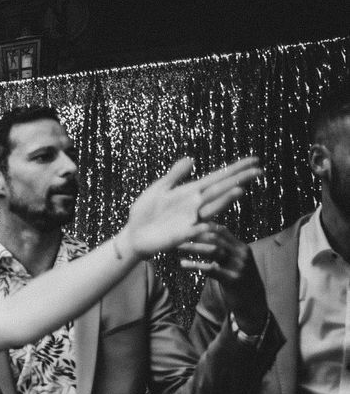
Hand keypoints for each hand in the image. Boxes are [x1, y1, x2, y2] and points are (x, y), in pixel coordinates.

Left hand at [121, 156, 260, 257]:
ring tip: (240, 189)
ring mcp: (190, 220)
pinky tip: (211, 224)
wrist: (133, 234)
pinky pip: (194, 231)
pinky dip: (202, 227)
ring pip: (212, 208)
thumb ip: (175, 175)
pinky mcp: (180, 234)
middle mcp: (195, 205)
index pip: (217, 178)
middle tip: (259, 171)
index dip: (235, 169)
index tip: (254, 160)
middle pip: (220, 190)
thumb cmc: (146, 213)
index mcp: (190, 192)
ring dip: (225, 200)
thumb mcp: (159, 189)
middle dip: (238, 180)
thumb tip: (191, 158)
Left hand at [179, 224, 268, 334]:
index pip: (222, 231)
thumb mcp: (236, 263)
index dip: (204, 226)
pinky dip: (194, 265)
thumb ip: (225, 251)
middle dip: (195, 235)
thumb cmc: (240, 281)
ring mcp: (237, 266)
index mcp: (241, 247)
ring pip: (212, 250)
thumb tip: (207, 239)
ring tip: (177, 246)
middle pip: (215, 238)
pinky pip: (210, 269)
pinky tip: (182, 264)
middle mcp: (241, 254)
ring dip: (193, 247)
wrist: (254, 303)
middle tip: (178, 234)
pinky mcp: (232, 279)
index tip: (187, 224)